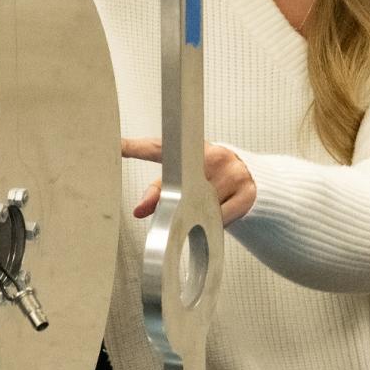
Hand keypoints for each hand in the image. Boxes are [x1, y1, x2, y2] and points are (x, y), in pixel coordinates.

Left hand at [121, 137, 255, 225]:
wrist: (253, 177)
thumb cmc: (212, 176)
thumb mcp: (186, 178)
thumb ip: (161, 191)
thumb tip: (139, 210)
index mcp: (192, 149)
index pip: (159, 148)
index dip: (136, 147)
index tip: (116, 146)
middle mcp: (213, 156)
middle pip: (180, 188)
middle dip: (170, 203)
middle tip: (164, 208)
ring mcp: (232, 174)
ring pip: (202, 208)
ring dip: (199, 216)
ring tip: (208, 206)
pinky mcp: (246, 193)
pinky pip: (221, 220)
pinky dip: (216, 223)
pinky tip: (220, 214)